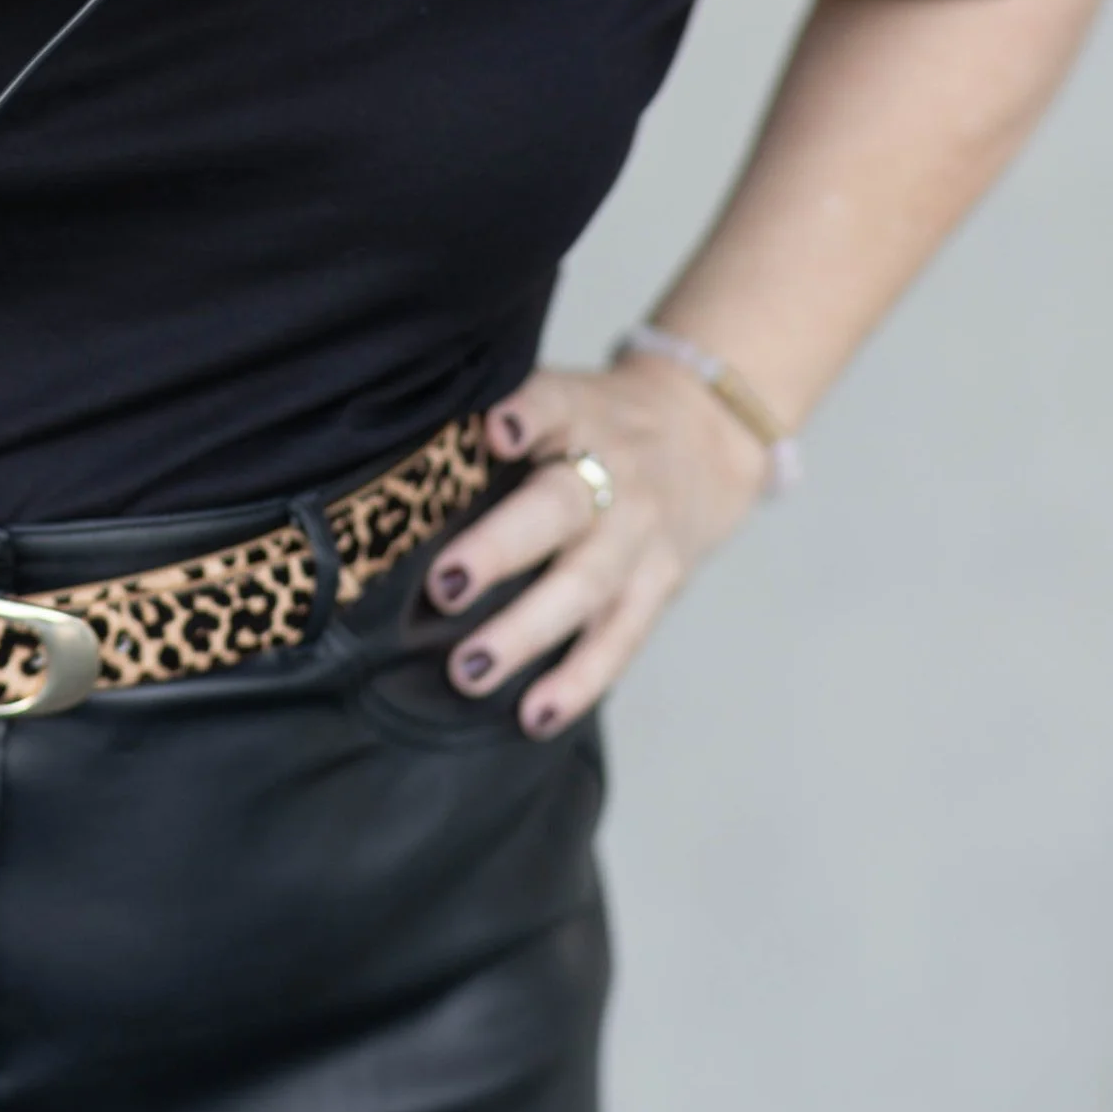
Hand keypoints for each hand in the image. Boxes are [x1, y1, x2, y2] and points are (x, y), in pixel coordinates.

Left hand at [425, 355, 771, 737]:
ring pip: (587, 586)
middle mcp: (616, 473)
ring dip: (528, 632)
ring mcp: (642, 535)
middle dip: (501, 548)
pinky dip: (579, 682)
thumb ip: (507, 417)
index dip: (527, 414)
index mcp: (583, 414)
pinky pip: (621, 638)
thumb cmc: (599, 423)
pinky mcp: (660, 585)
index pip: (555, 403)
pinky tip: (536, 716)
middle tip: (444, 586)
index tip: (496, 432)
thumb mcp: (565, 394)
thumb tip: (406, 454)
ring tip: (470, 670)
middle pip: (560, 509)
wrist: (706, 436)